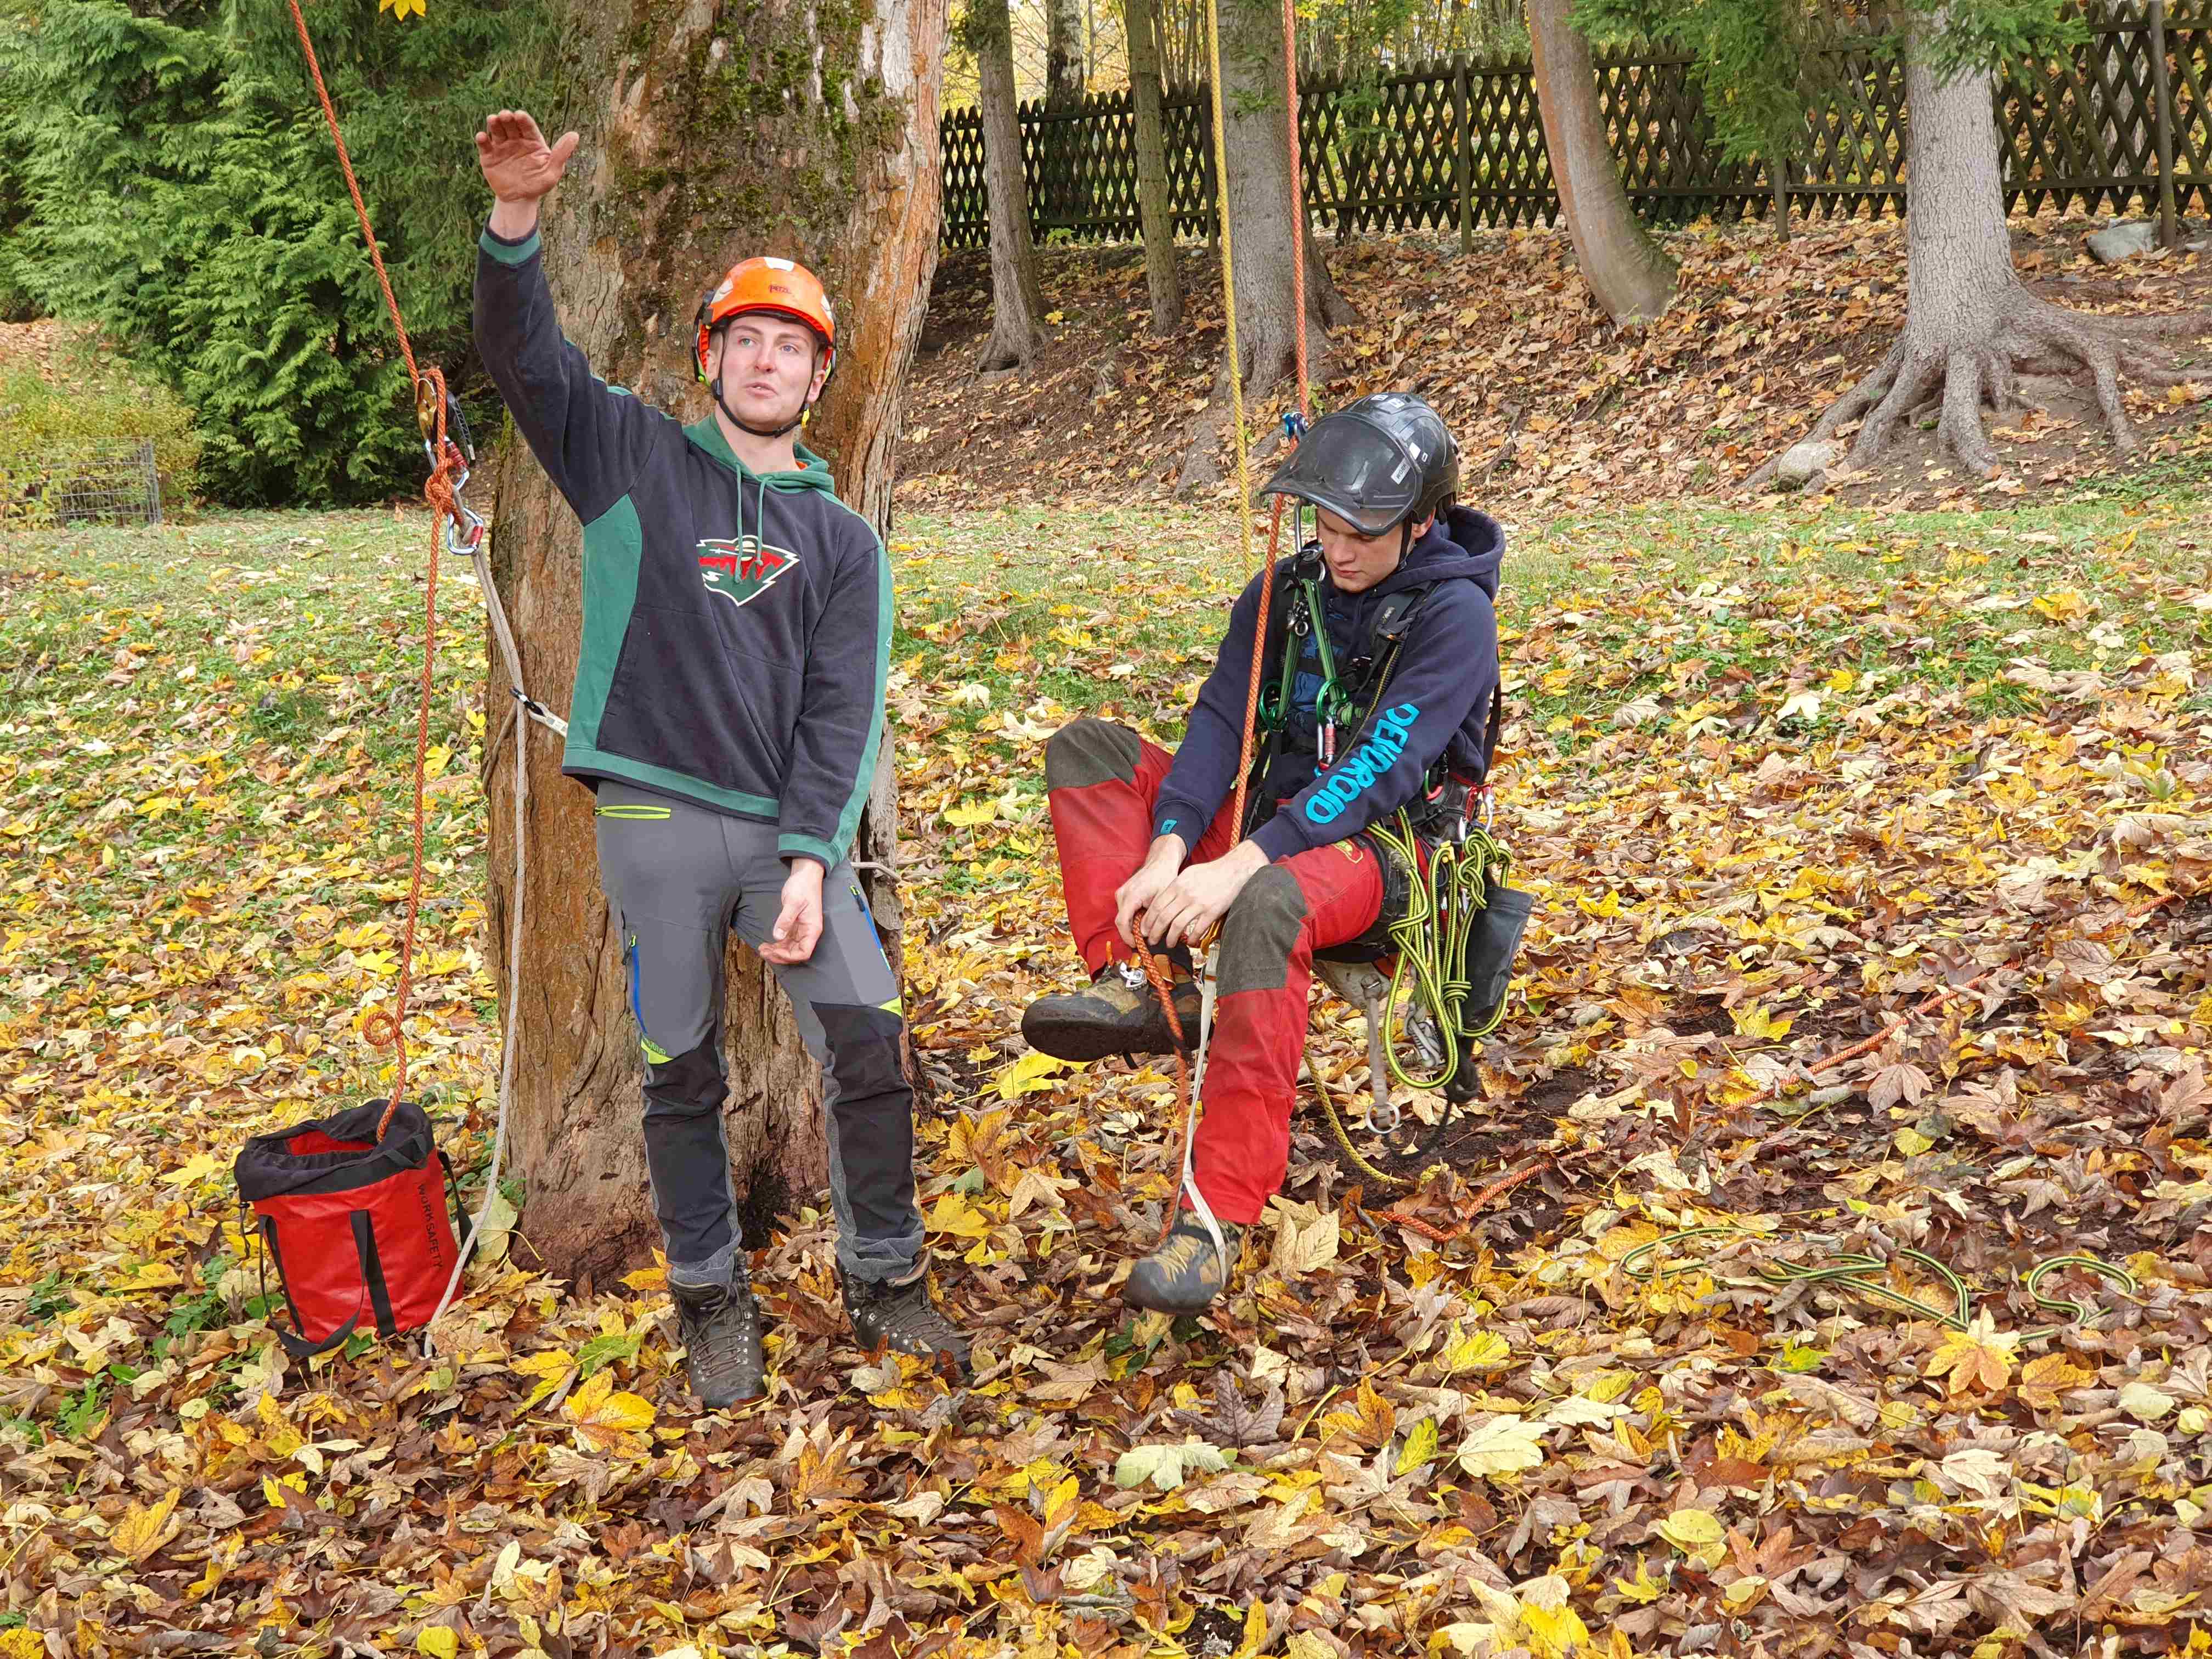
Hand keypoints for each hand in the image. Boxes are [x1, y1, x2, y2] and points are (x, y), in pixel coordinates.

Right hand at [475, 109, 578, 218]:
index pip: (528, 126)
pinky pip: (484, 145)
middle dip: (507, 118)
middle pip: (511, 125)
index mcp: (532, 141)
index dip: (523, 120)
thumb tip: (575, 135)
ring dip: (494, 124)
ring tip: (493, 119)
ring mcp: (501, 146)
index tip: (520, 115)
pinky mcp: (489, 155)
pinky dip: (482, 140)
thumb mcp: (552, 171)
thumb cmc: (538, 184)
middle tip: (505, 115)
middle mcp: (516, 140)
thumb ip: (561, 153)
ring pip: (497, 131)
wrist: (519, 199)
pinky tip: (482, 137)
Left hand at [759, 860, 824, 964]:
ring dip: (776, 951)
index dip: (789, 956)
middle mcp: (808, 932)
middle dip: (780, 956)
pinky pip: (786, 941)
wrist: (805, 875)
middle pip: (795, 953)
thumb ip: (785, 920)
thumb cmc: (803, 886)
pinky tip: (767, 944)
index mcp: (812, 929)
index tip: (775, 951)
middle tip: (764, 952)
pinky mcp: (795, 926)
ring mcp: (801, 930)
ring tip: (762, 949)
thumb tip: (777, 936)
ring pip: (789, 948)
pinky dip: (777, 944)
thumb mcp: (793, 902)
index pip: (804, 952)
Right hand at [1114, 834, 1187, 949]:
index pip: (1122, 922)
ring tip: (1147, 933)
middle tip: (1144, 943)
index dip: (1128, 937)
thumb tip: (1147, 935)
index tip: (1137, 945)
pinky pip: (1125, 911)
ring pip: (1123, 917)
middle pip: (1121, 921)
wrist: (1161, 861)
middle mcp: (1122, 894)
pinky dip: (1133, 919)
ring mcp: (1121, 893)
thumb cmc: (1164, 877)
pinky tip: (1145, 922)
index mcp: (1131, 896)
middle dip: (1131, 934)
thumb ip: (1153, 918)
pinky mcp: (1124, 894)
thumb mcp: (1162, 900)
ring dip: (1132, 926)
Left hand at [1140, 841, 1268, 949]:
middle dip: (1155, 932)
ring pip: (1177, 925)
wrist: (1232, 870)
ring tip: (1169, 943)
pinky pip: (1197, 929)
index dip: (1148, 920)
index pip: (1156, 905)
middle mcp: (1185, 895)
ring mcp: (1198, 904)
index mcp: (1177, 885)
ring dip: (1170, 938)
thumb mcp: (1187, 875)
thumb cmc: (1210, 872)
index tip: (1145, 929)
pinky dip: (1191, 939)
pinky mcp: (1211, 912)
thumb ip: (1174, 887)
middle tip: (1152, 940)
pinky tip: (1190, 942)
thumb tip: (1163, 901)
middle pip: (1163, 917)